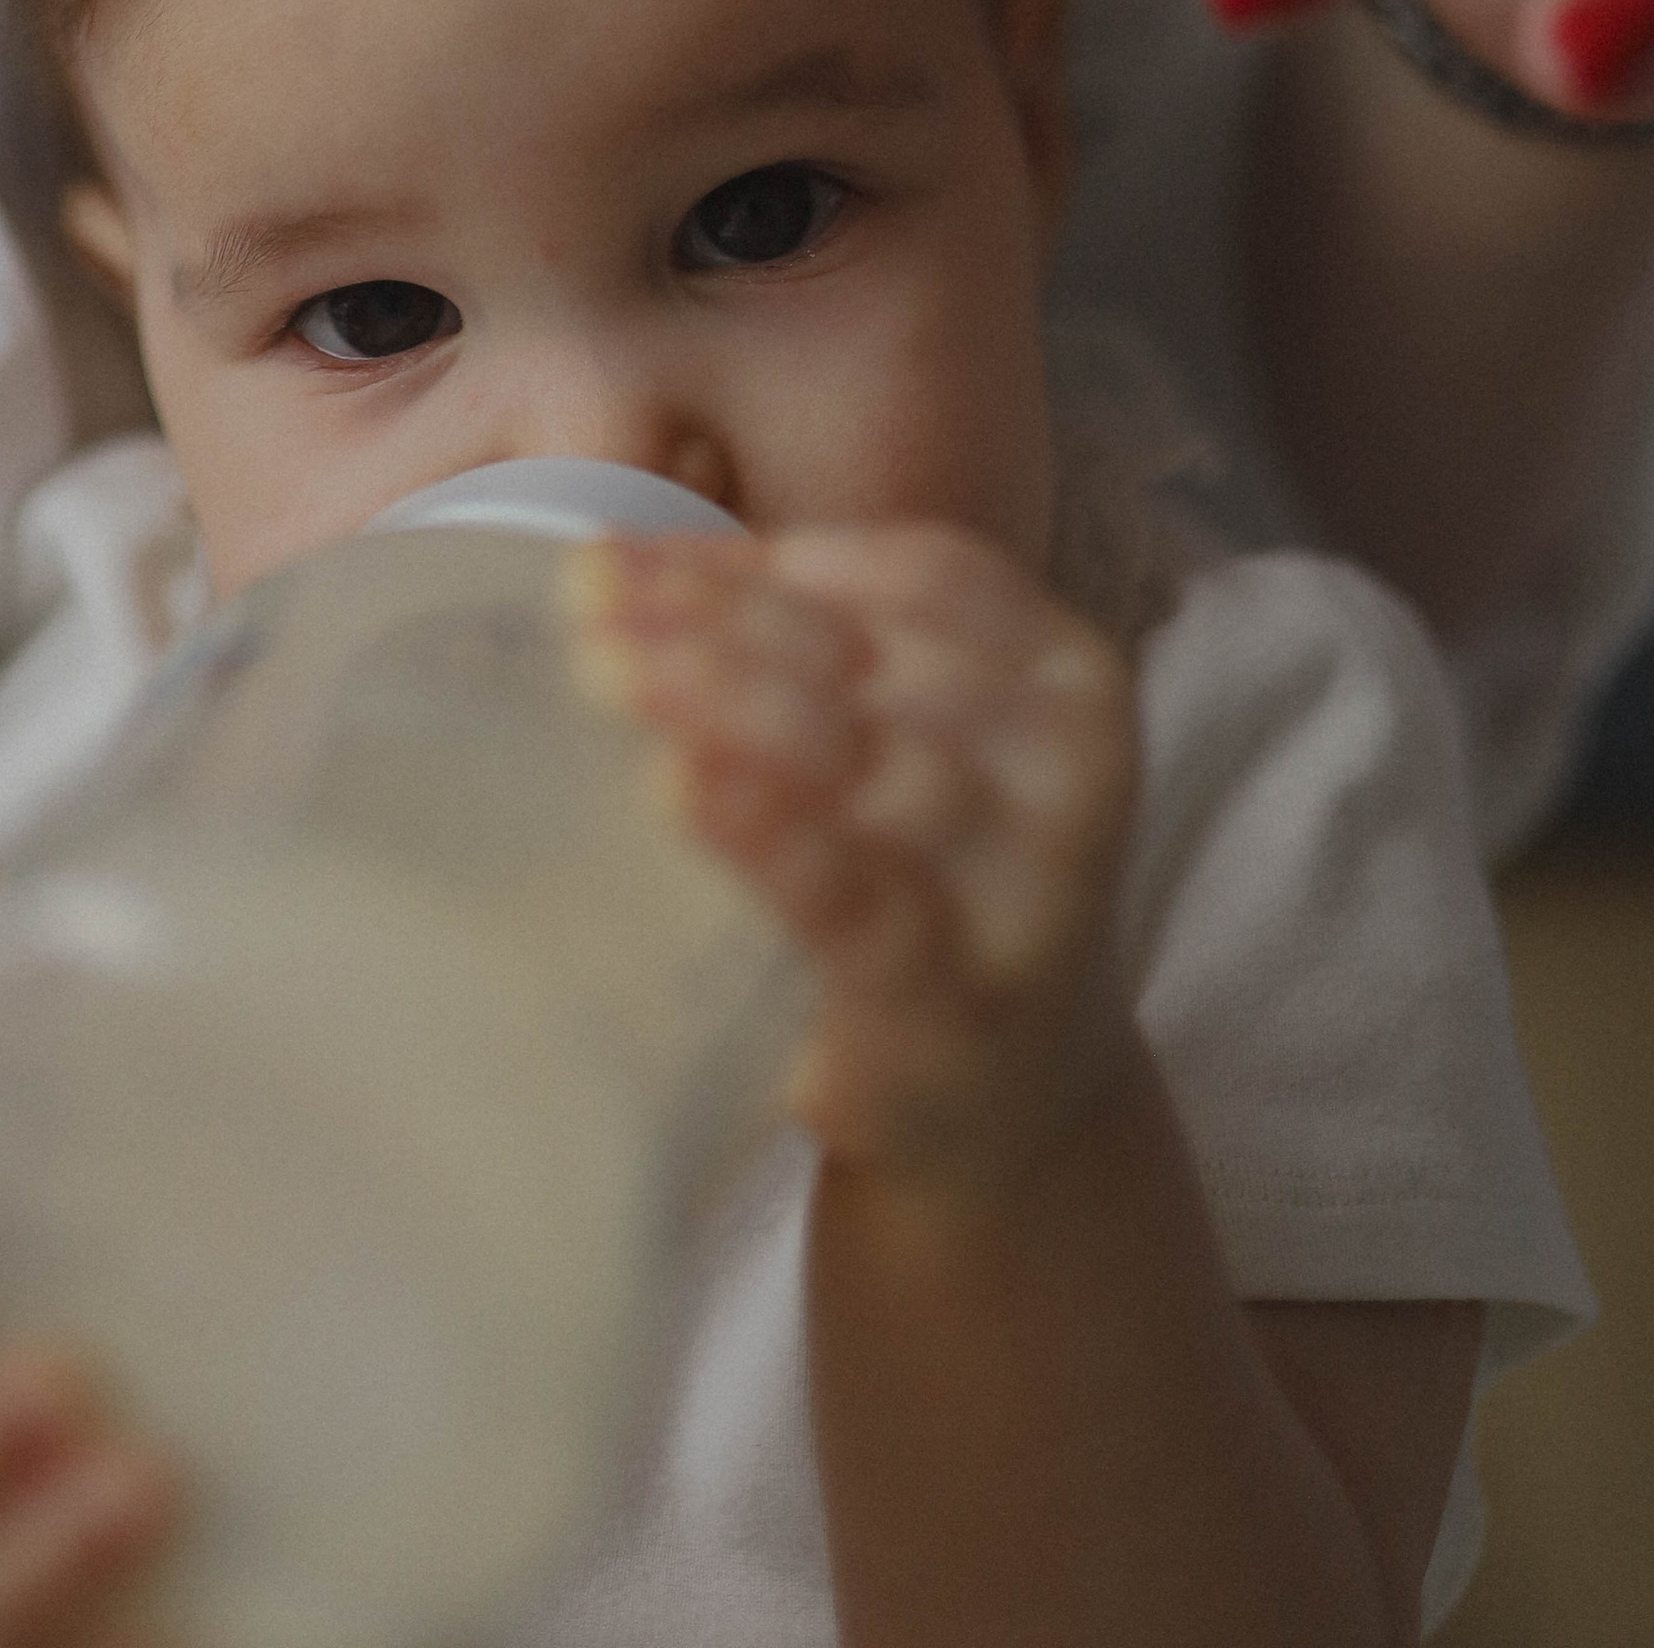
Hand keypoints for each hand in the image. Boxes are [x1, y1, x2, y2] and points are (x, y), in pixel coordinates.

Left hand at [569, 528, 1136, 1194]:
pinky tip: (680, 791)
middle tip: (587, 613)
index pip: (916, 573)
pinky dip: (771, 841)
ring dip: (728, 707)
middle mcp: (1066, 765)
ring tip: (609, 676)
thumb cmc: (921, 875)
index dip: (764, 559)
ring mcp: (1031, 891)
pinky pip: (867, 907)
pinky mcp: (969, 1003)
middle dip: (716, 626)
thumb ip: (805, 648)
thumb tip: (616, 569)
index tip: (618, 558)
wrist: (1004, 1095)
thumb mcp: (902, 739)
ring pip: (870, 764)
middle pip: (874, 662)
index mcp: (1061, 669)